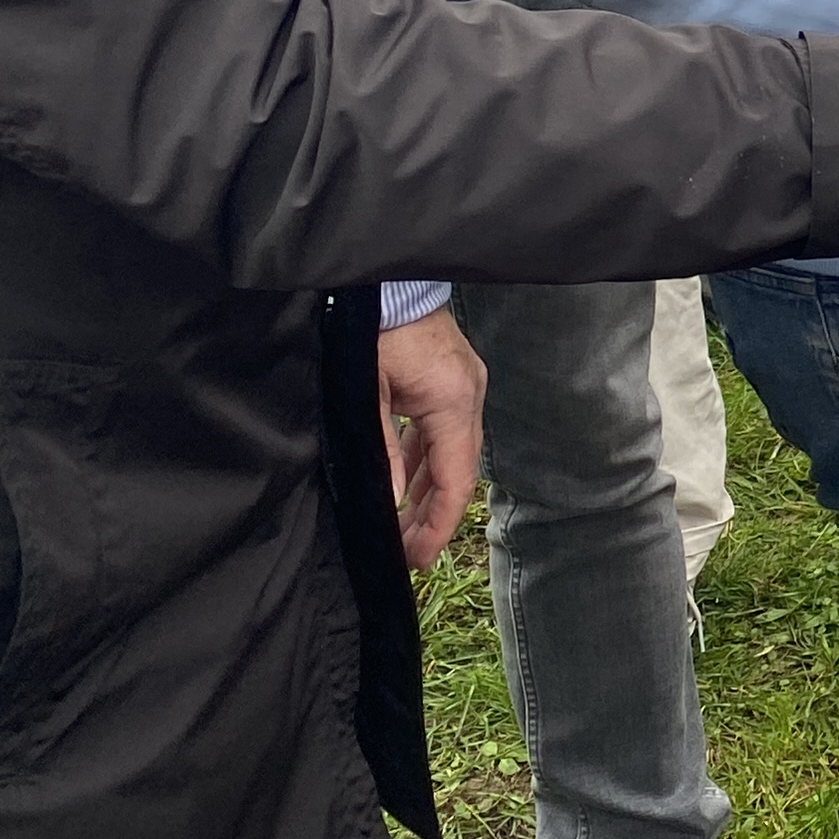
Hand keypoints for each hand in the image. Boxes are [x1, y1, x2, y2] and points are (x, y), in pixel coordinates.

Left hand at [375, 309, 486, 571]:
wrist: (388, 280)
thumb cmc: (374, 330)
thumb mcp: (368, 393)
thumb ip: (382, 449)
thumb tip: (395, 501)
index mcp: (454, 402)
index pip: (457, 479)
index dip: (439, 525)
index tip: (417, 559)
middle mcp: (469, 397)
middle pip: (460, 471)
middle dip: (433, 517)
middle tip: (407, 555)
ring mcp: (464, 387)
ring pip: (452, 454)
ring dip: (430, 491)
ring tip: (403, 528)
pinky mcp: (451, 379)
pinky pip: (443, 433)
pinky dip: (427, 462)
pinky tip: (406, 483)